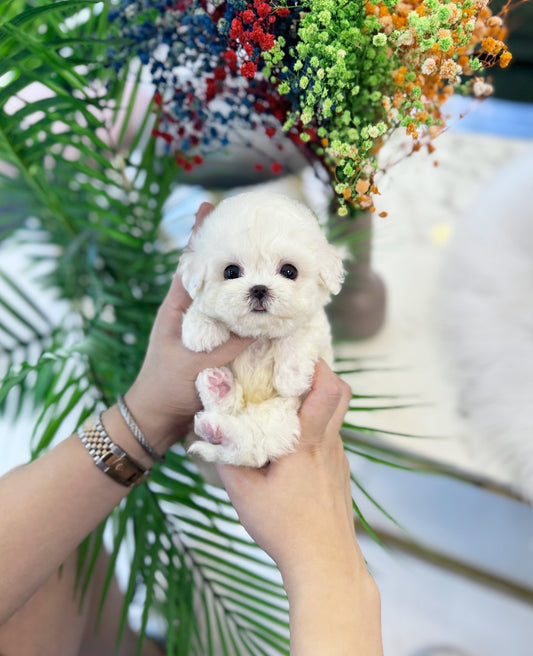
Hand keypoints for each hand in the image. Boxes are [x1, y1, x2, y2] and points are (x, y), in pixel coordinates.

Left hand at [124, 203, 252, 453]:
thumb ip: (231, 341)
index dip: (201, 233)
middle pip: (215, 271)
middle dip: (232, 248)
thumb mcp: (198, 362)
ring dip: (248, 278)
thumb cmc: (167, 388)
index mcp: (180, 305)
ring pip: (231, 294)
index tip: (210, 205)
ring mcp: (208, 327)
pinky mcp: (219, 345)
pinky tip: (272, 305)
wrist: (158, 420)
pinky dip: (253, 310)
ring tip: (271, 257)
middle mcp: (194, 310)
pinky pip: (240, 321)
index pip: (191, 260)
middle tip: (254, 223)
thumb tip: (267, 319)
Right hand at [217, 360, 382, 653]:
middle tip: (292, 369)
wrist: (325, 564)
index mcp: (307, 441)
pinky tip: (293, 444)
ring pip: (336, 415)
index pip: (327, 388)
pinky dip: (317, 427)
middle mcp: (329, 444)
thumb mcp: (243, 493)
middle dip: (321, 372)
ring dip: (317, 401)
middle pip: (341, 392)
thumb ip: (226, 458)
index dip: (315, 363)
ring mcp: (339, 459)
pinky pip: (331, 438)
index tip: (294, 351)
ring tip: (286, 403)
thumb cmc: (284, 528)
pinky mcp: (340, 474)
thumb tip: (210, 432)